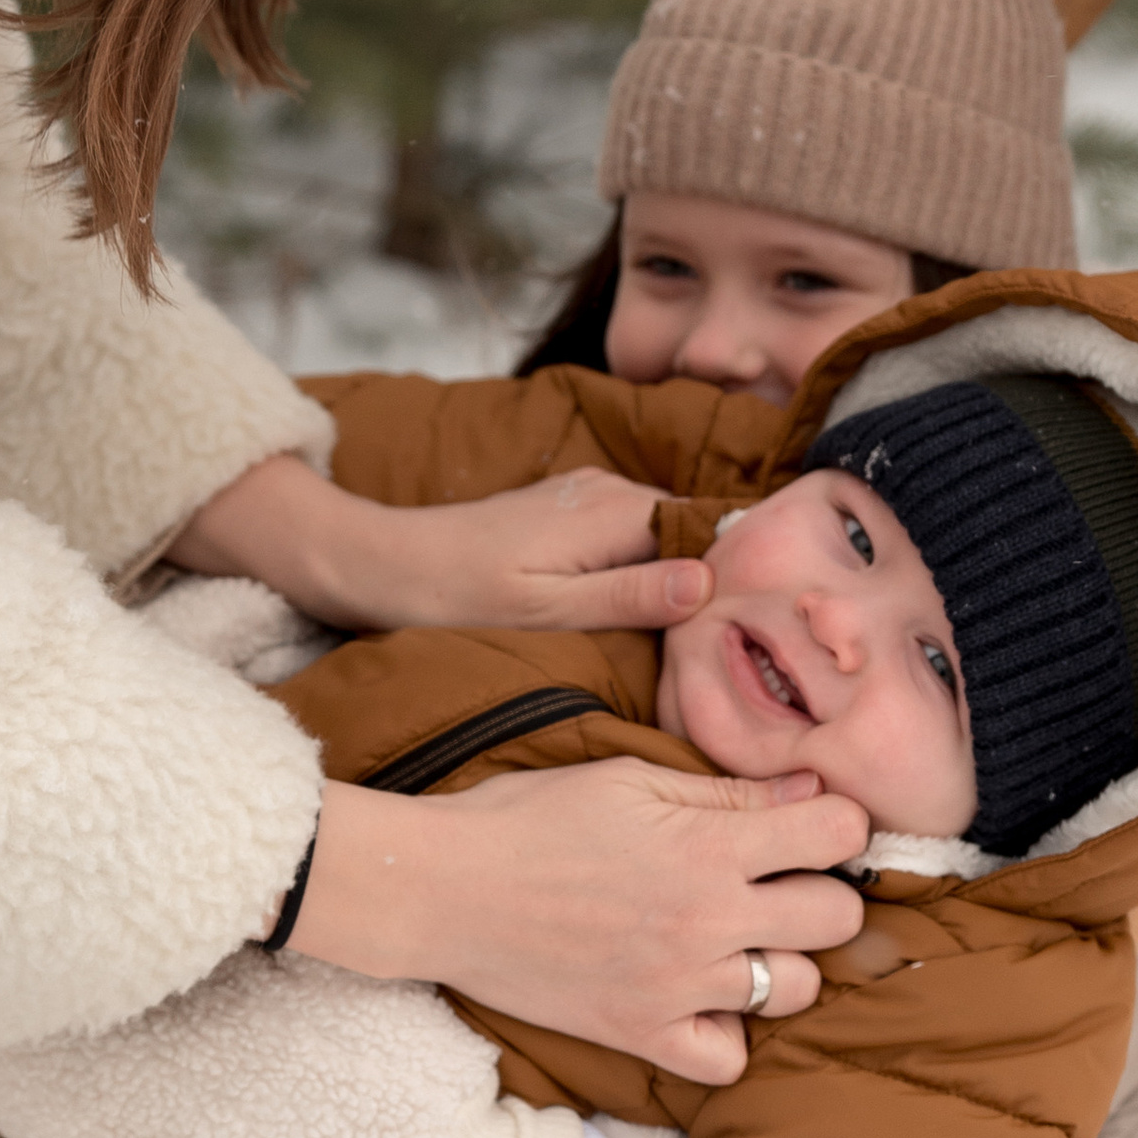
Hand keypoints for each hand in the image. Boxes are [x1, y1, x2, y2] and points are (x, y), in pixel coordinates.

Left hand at [174, 454, 707, 637]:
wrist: (383, 564)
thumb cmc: (455, 594)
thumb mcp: (545, 612)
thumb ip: (627, 596)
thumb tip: (706, 582)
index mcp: (617, 511)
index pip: (715, 530)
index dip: (740, 575)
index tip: (754, 627)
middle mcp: (613, 490)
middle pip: (696, 533)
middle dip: (716, 580)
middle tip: (731, 647)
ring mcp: (593, 496)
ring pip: (667, 537)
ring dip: (681, 579)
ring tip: (694, 637)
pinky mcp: (574, 512)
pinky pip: (635, 539)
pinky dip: (647, 573)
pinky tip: (644, 614)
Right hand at [292, 759, 868, 1082]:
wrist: (442, 890)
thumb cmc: (528, 819)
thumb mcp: (629, 778)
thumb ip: (726, 791)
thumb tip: (813, 792)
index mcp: (709, 845)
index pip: (839, 834)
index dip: (837, 823)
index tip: (811, 826)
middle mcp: (708, 920)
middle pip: (838, 920)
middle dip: (823, 894)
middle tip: (782, 885)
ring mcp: (678, 986)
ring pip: (797, 992)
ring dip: (782, 964)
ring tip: (741, 943)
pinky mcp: (641, 1034)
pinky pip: (728, 1060)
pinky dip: (728, 1035)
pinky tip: (705, 1001)